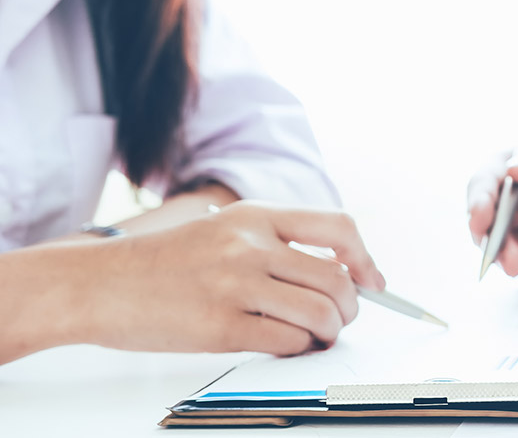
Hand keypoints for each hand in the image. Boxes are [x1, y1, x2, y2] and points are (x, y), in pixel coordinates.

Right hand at [76, 201, 385, 355]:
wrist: (96, 284)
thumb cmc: (160, 263)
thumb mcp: (220, 230)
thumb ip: (272, 242)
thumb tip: (334, 273)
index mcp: (254, 217)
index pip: (337, 227)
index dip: (365, 258)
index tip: (373, 282)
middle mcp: (250, 246)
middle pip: (336, 278)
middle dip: (350, 307)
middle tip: (340, 319)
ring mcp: (236, 286)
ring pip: (320, 312)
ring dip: (329, 331)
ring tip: (317, 336)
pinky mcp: (220, 327)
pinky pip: (287, 342)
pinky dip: (299, 349)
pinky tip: (288, 346)